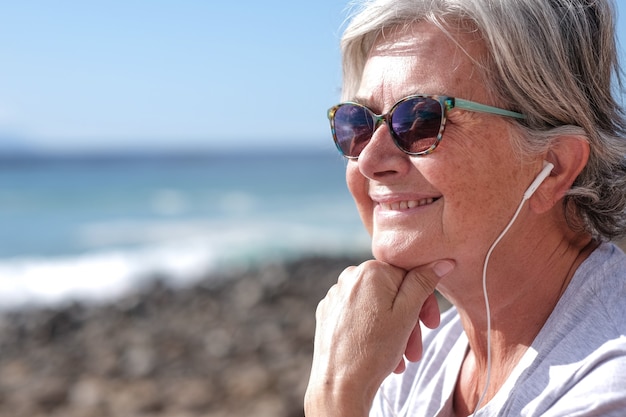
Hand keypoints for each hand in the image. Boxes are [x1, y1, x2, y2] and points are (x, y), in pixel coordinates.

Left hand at [304, 259, 454, 416]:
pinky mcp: (327, 313)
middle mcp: (348, 277)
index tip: (431, 325)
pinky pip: (358, 316)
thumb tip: (440, 262)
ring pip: (376, 306)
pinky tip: (381, 354)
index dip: (424, 301)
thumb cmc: (374, 350)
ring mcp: (335, 295)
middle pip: (391, 293)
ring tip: (401, 359)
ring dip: (393, 330)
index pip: (408, 276)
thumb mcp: (407, 314)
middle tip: (416, 350)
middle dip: (409, 321)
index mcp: (369, 271)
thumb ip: (423, 283)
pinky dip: (373, 331)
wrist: (339, 384)